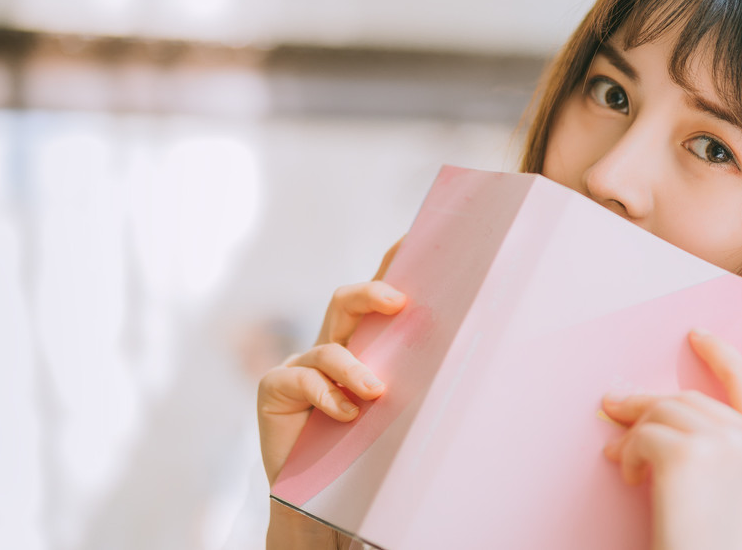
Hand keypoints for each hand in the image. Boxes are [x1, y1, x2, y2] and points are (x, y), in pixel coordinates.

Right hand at [257, 239, 405, 485]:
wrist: (319, 501)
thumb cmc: (365, 455)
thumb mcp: (396, 414)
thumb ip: (413, 384)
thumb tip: (466, 361)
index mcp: (362, 346)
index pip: (378, 299)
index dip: (392, 265)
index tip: (412, 240)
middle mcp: (330, 346)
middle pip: (344, 302)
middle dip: (370, 293)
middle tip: (399, 302)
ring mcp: (299, 365)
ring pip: (329, 347)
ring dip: (355, 369)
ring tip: (377, 392)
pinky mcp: (276, 388)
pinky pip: (303, 379)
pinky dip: (328, 395)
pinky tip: (348, 415)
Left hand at [601, 329, 741, 549]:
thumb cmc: (716, 544)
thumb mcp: (736, 492)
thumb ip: (720, 446)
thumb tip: (664, 407)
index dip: (721, 355)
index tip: (696, 336)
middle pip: (690, 397)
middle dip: (648, 404)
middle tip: (613, 409)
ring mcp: (727, 443)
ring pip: (662, 411)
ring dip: (634, 434)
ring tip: (623, 460)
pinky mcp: (688, 454)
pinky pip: (643, 434)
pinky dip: (628, 454)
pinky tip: (632, 479)